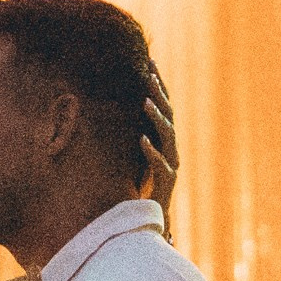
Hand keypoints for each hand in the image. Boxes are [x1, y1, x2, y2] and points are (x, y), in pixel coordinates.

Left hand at [141, 65, 178, 235]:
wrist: (150, 218)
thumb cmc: (140, 185)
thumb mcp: (134, 154)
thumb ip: (130, 132)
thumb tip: (108, 106)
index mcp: (164, 140)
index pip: (164, 106)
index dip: (159, 85)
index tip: (150, 62)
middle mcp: (171, 149)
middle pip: (169, 116)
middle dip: (160, 95)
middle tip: (149, 75)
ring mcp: (171, 165)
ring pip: (169, 137)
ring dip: (157, 118)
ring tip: (146, 102)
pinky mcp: (167, 183)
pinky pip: (161, 165)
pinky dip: (151, 152)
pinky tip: (141, 140)